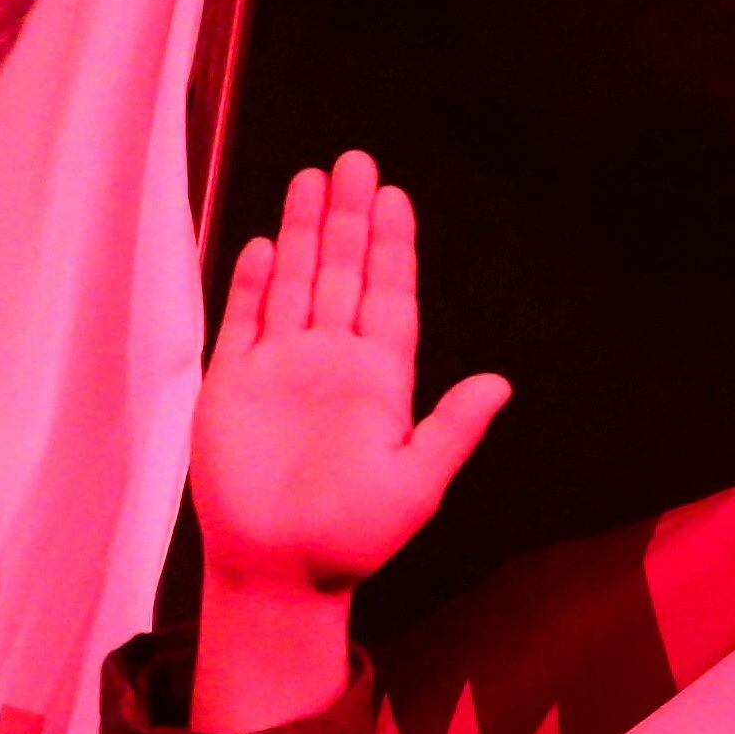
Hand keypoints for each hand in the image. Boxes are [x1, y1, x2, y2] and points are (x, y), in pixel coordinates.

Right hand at [187, 153, 508, 731]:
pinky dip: (253, 283)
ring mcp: (281, 370)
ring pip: (296, 284)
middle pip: (343, 275)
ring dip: (305, 234)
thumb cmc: (352, 539)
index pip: (388, 298)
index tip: (396, 197)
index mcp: (379, 382)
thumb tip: (500, 385)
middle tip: (357, 160)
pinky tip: (267, 244)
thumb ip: (451, 430)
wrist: (279, 572)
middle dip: (350, 219)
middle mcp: (332, 364)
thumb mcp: (414, 486)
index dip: (392, 247)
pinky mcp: (234, 385)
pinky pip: (244, 321)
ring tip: (314, 179)